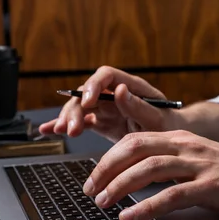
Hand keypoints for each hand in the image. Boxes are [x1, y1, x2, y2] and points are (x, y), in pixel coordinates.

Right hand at [39, 66, 182, 142]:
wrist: (170, 143)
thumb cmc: (169, 127)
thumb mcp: (159, 119)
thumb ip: (140, 106)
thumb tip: (119, 90)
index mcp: (131, 87)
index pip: (106, 76)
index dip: (93, 86)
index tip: (87, 102)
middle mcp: (115, 94)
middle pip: (87, 93)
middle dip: (76, 109)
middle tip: (72, 128)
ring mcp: (107, 108)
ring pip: (80, 108)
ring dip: (68, 118)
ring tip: (61, 131)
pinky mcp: (102, 123)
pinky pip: (81, 122)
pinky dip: (65, 125)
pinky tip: (48, 129)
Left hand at [82, 130, 218, 219]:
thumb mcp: (198, 161)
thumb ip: (170, 164)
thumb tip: (137, 178)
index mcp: (180, 139)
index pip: (133, 141)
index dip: (107, 159)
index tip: (93, 179)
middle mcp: (186, 146)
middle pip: (133, 150)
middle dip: (105, 170)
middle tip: (90, 191)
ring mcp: (199, 165)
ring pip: (148, 169)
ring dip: (119, 187)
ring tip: (103, 204)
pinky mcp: (211, 186)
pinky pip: (171, 195)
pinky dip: (146, 207)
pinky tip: (131, 217)